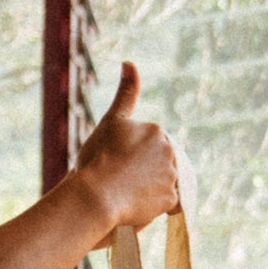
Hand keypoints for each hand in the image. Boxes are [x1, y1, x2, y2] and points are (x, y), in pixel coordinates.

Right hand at [74, 62, 180, 243]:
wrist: (95, 196)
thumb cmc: (97, 159)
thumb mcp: (111, 122)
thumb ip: (125, 93)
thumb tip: (129, 62)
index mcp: (156, 131)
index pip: (149, 147)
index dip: (131, 159)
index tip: (116, 167)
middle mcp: (170, 151)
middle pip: (159, 164)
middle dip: (143, 173)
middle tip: (120, 183)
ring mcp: (172, 176)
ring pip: (163, 183)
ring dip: (149, 189)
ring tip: (126, 196)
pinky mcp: (171, 200)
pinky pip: (167, 204)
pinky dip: (153, 206)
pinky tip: (136, 206)